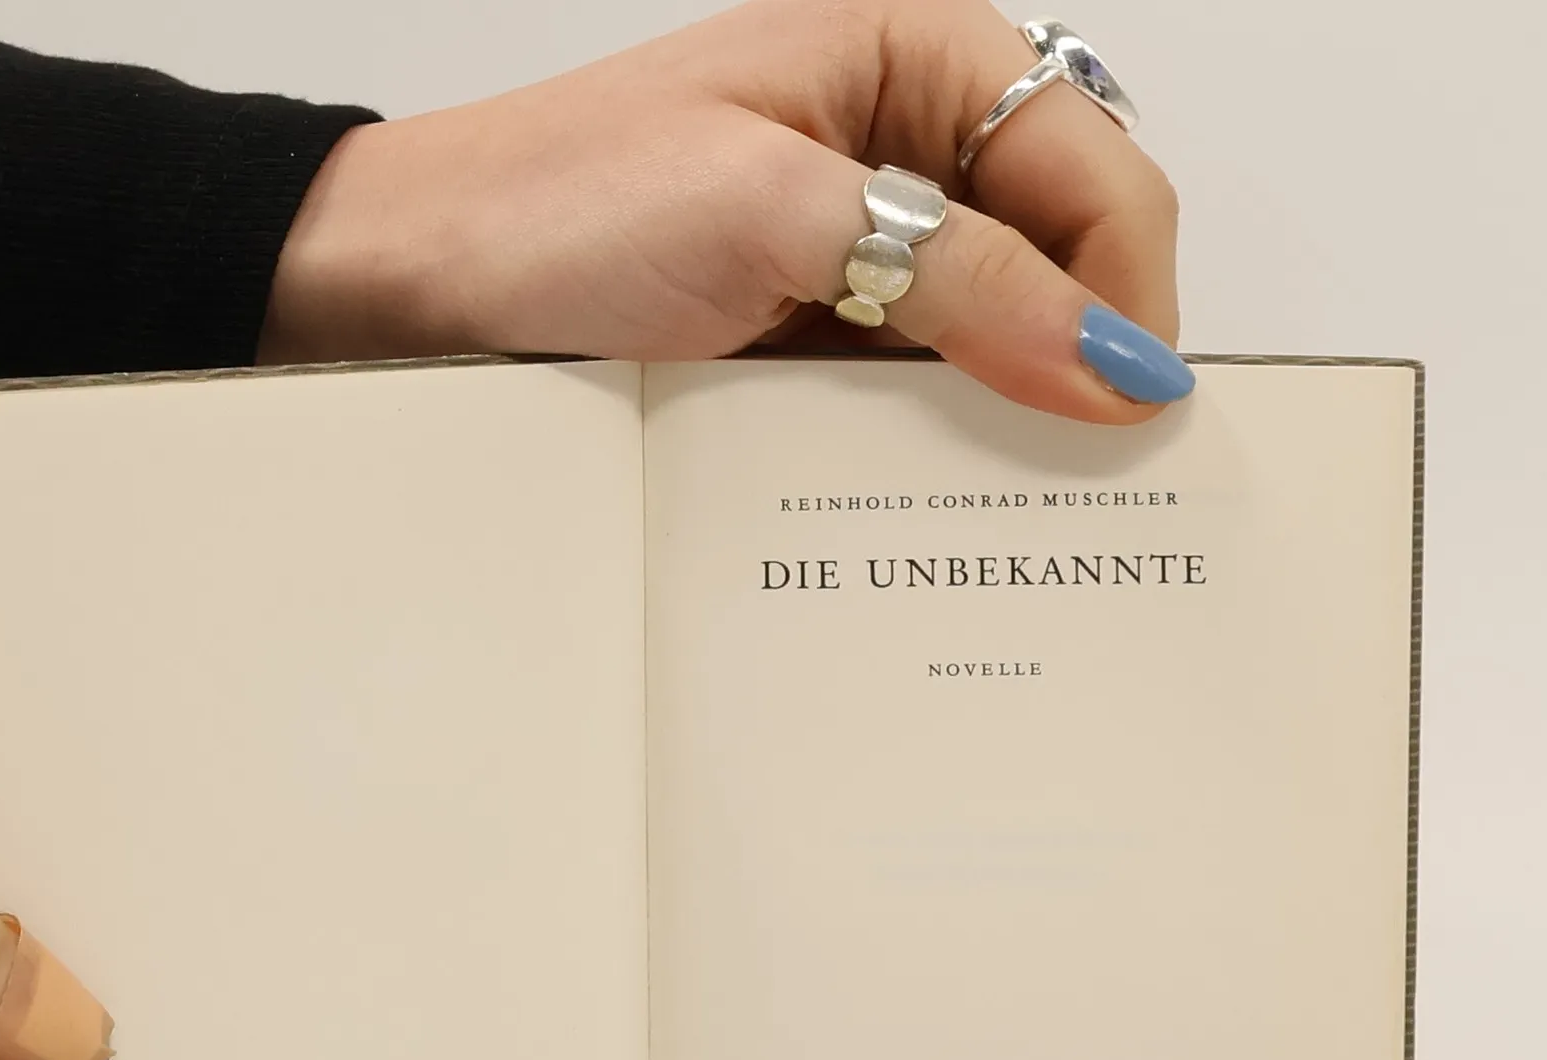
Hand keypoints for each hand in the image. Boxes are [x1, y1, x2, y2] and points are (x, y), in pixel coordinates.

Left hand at [260, 0, 1185, 421]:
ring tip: (1012, 511)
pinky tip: (930, 502)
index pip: (1097, 172)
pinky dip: (933, 448)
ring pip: (998, 341)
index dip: (1127, 291)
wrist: (419, 282)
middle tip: (1086, 483)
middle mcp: (906, 153)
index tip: (1125, 412)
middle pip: (1066, 260)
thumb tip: (1111, 362)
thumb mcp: (773, 212)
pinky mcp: (817, 339)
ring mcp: (862, 254)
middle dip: (1082, 362)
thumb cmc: (562, 203)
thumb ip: (958, 275)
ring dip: (1009, 420)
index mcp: (918, 62)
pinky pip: (917, 396)